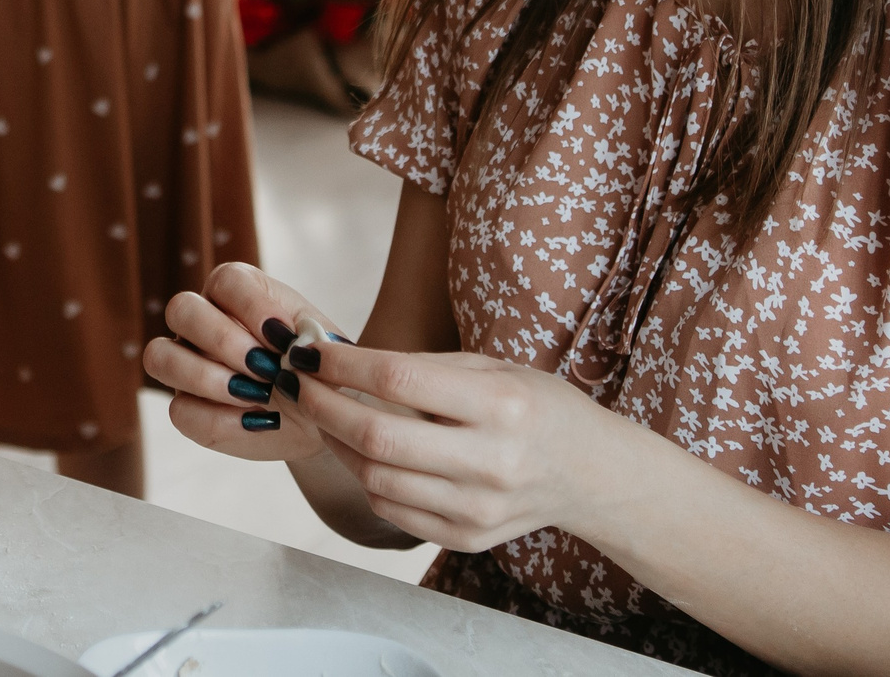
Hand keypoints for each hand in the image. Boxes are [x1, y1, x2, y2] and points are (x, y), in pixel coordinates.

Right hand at [148, 261, 349, 462]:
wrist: (321, 414)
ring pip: (160, 357)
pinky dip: (219, 418)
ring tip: (255, 395)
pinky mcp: (187, 407)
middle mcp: (202, 322)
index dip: (251, 306)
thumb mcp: (326, 346)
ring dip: (207, 378)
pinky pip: (179, 411)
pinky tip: (256, 421)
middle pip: (181, 310)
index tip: (285, 337)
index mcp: (236, 293)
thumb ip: (311, 339)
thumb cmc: (319, 369)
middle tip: (264, 367)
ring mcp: (187, 364)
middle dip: (221, 339)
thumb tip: (290, 345)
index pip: (225, 281)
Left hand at [293, 339, 624, 553]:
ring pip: (374, 478)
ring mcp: (478, 509)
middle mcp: (491, 462)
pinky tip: (362, 451)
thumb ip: (421, 366)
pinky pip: (391, 509)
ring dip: (336, 443)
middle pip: (376, 437)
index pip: (397, 380)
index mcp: (500, 405)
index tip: (308, 352)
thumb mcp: (493, 368)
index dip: (341, 365)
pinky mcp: (467, 538)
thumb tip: (340, 358)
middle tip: (299, 384)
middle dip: (322, 406)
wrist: (590, 473)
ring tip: (326, 415)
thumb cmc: (536, 407)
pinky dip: (365, 477)